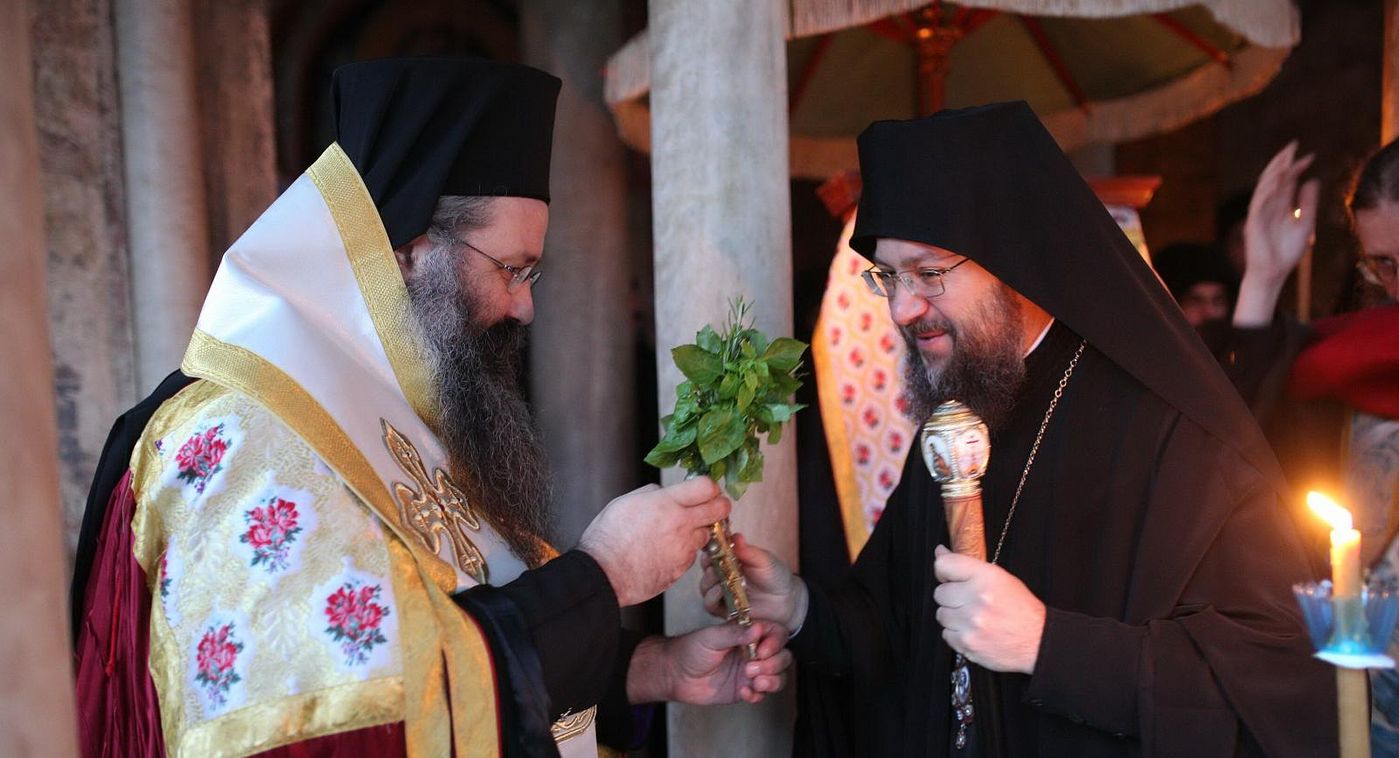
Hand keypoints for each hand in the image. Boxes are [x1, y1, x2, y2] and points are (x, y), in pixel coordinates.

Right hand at [579, 478, 729, 606]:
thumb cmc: (608, 537)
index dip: (709, 486)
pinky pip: (691, 556)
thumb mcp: (626, 502)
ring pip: (706, 535)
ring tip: (678, 534)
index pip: (706, 486)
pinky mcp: (681, 569)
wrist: (603, 574)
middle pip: (720, 509)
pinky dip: (684, 552)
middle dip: (719, 506)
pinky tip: (666, 552)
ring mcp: (684, 549)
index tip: (705, 489)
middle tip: (712, 507)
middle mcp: (681, 524)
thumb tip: (666, 495)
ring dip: (698, 532)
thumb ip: (653, 495)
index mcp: (666, 503)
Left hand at [626, 622, 792, 704]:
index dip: (776, 642)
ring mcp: (751, 671)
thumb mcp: (711, 637)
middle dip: (773, 664)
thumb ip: (735, 634)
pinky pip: (762, 694)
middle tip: (751, 668)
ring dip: (772, 681)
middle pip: (783, 657)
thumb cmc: (691, 650)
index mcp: (748, 634)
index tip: (763, 650)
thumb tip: (758, 628)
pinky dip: (757, 695)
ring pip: (778, 677)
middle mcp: (754, 652)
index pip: (776, 634)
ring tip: (754, 682)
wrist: (675, 675)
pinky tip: (743, 692)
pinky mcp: (745, 689)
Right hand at [699, 533, 807, 632]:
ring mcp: (720, 592)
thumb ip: (748, 551)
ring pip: (705, 587)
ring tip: (721, 580)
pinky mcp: (722, 608)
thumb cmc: (774, 575)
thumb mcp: (763, 560)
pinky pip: (710, 605)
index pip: (710, 551)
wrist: (785, 599)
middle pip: (705, 569)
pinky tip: (722, 592)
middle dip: (708, 566)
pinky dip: (713, 598)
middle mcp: (720, 574)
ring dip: (710, 582)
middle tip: (714, 565)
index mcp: (728, 558)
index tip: (710, 548)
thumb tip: (736, 536)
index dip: (708, 549)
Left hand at [932, 544, 1044, 673]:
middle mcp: (977, 599)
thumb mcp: (1001, 578)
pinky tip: (973, 630)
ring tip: (972, 617)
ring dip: (953, 616)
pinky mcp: (967, 644)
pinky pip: (946, 634)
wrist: (1038, 642)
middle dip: (951, 596)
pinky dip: (956, 633)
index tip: (947, 576)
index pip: (944, 565)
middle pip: (939, 593)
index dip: (943, 570)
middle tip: (967, 601)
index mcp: (987, 577)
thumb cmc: (1021, 609)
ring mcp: (971, 623)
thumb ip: (968, 566)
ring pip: (941, 614)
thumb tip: (941, 552)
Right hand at [1235, 141, 1319, 326]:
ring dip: (1273, 173)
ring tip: (1284, 160)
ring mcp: (1259, 214)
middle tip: (1293, 146)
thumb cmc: (1287, 252)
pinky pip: (1258, 204)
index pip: (1287, 181)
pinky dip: (1266, 192)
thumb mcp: (1305, 223)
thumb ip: (1308, 203)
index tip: (1310, 156)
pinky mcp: (1253, 224)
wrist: (1274, 272)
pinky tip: (1275, 181)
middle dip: (1282, 162)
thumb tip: (1312, 180)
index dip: (1296, 167)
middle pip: (1273, 179)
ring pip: (1264, 188)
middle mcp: (1268, 206)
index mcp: (1280, 205)